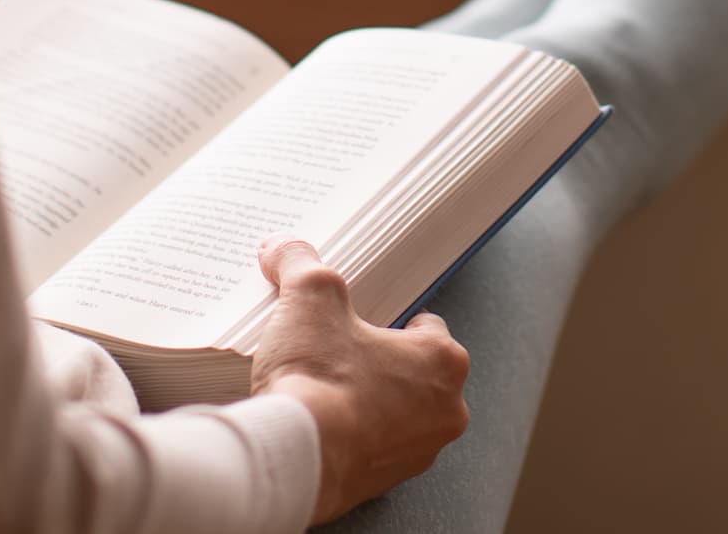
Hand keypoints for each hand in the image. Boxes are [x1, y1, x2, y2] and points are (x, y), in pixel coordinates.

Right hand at [249, 237, 470, 523]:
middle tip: (336, 352)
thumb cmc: (319, 377)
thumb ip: (300, 262)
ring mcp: (417, 452)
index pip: (426, 328)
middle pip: (411, 373)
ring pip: (395, 414)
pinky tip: (317, 422)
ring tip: (322, 387)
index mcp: (443, 361)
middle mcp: (445, 410)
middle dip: (378, 362)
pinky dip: (350, 436)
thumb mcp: (309, 297)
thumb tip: (283, 247)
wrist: (297, 457)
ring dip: (367, 402)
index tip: (357, 320)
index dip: (388, 318)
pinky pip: (371, 449)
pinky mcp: (384, 481)